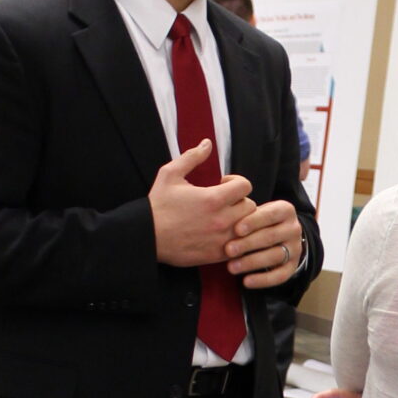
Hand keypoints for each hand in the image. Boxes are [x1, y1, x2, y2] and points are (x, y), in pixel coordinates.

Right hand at [149, 141, 254, 267]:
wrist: (146, 236)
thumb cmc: (158, 206)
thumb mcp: (170, 174)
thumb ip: (192, 157)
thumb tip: (207, 143)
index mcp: (213, 199)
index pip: (245, 186)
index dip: (236, 182)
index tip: (224, 185)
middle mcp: (221, 220)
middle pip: (250, 206)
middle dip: (239, 201)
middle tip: (225, 202)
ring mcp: (221, 239)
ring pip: (248, 227)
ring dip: (240, 220)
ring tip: (224, 218)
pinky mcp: (217, 254)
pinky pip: (240, 245)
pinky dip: (235, 238)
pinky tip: (221, 234)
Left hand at [226, 198, 303, 287]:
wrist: (277, 238)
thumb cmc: (255, 221)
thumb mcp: (253, 206)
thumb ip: (239, 196)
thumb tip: (223, 181)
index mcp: (285, 209)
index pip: (270, 214)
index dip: (254, 221)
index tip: (236, 229)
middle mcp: (293, 228)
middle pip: (271, 236)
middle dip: (248, 244)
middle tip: (228, 250)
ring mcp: (295, 248)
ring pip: (275, 256)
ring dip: (252, 262)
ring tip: (231, 267)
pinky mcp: (293, 266)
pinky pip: (280, 275)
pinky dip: (263, 280)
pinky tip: (246, 282)